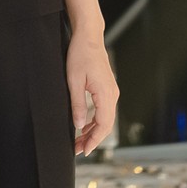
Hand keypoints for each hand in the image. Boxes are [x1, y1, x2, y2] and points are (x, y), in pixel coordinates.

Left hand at [67, 28, 119, 154]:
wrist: (88, 37)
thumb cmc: (80, 55)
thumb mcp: (74, 81)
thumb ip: (77, 104)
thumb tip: (79, 125)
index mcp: (106, 95)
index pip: (103, 125)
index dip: (93, 140)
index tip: (84, 151)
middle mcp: (112, 95)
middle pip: (106, 125)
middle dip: (92, 139)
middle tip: (78, 150)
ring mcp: (111, 92)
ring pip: (105, 118)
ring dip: (93, 131)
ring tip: (79, 141)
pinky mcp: (107, 88)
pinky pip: (104, 110)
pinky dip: (95, 121)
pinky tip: (84, 125)